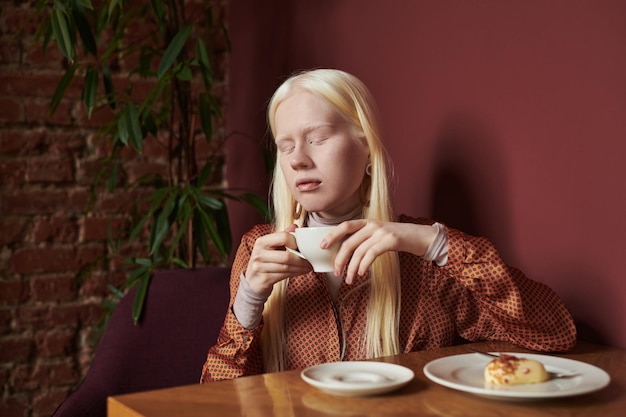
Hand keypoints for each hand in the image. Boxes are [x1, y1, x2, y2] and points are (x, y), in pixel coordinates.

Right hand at [245, 224, 311, 295]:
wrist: (253, 280)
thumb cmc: (265, 260)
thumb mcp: (270, 246)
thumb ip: (282, 236)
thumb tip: (295, 226)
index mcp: (262, 241)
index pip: (283, 237)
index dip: (295, 242)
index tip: (302, 247)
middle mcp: (259, 253)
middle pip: (286, 256)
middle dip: (301, 259)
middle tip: (310, 260)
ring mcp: (260, 267)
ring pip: (287, 267)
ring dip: (301, 268)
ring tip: (308, 266)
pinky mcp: (264, 279)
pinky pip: (284, 276)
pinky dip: (296, 273)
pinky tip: (301, 271)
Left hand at [321, 220, 436, 283]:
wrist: (421, 236)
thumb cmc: (398, 239)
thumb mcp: (379, 235)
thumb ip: (365, 239)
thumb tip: (346, 255)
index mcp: (367, 222)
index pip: (345, 225)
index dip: (332, 235)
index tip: (322, 246)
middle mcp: (372, 224)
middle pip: (349, 242)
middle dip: (340, 259)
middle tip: (336, 273)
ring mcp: (381, 231)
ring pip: (359, 251)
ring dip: (351, 268)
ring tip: (348, 279)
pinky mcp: (391, 240)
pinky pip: (372, 254)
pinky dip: (363, 265)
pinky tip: (360, 274)